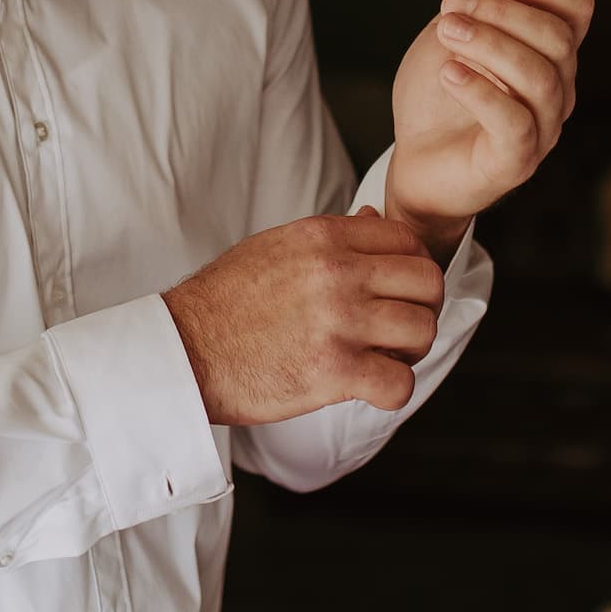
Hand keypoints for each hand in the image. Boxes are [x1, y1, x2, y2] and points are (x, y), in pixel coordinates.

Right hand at [163, 210, 444, 424]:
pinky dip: (393, 391)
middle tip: (397, 330)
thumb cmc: (224, 303)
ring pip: (422, 331)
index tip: (397, 293)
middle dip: (421, 309)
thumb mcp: (276, 248)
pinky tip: (369, 388)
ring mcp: (338, 321)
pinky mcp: (334, 371)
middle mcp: (337, 273)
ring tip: (381, 359)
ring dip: (409, 352)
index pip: (408, 241)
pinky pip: (400, 383)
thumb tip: (374, 220)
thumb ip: (331, 237)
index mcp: (323, 237)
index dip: (412, 271)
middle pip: (428, 283)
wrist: (182, 350)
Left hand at [384, 0, 593, 255]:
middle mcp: (558, 89)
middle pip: (557, 38)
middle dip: (503, 12)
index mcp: (552, 51)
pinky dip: (481, 91)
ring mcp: (542, 129)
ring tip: (446, 31)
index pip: (577, 7)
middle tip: (450, 5)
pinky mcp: (514, 162)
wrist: (416, 160)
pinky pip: (516, 123)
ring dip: (490, 45)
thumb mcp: (465, 23)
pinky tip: (449, 72)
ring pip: (540, 78)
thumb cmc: (444, 92)